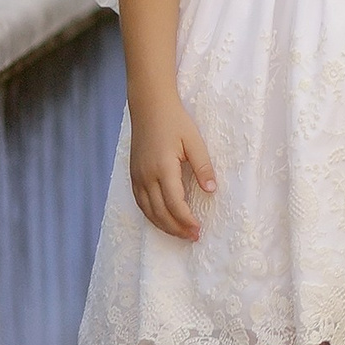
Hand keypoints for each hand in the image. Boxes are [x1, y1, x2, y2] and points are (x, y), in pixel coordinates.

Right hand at [130, 99, 216, 241]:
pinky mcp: (133, 176)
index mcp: (163, 169)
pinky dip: (151, 216)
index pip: (174, 204)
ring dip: (164, 225)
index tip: (198, 230)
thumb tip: (211, 190)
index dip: (186, 220)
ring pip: (148, 211)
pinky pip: (141, 203)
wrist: (150, 107)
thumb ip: (202, 166)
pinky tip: (162, 220)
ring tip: (180, 233)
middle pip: (160, 212)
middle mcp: (147, 177)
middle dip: (177, 228)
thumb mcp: (194, 141)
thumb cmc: (175, 121)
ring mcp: (137, 178)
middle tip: (192, 237)